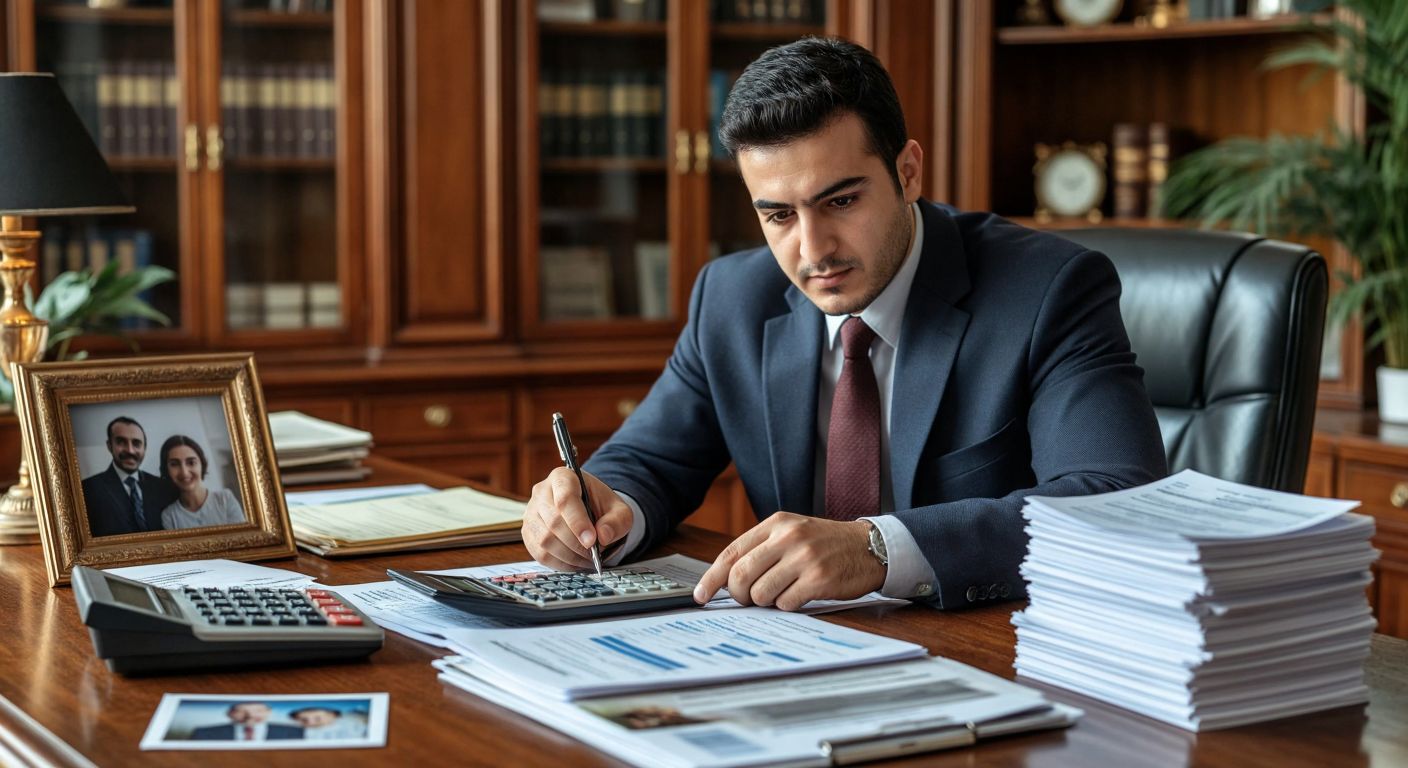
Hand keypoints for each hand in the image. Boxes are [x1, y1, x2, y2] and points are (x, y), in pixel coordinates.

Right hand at [523, 467, 633, 570]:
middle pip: (554, 522)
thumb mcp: (619, 510)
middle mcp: (542, 492)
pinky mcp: (528, 533)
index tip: (592, 541)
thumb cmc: (602, 507)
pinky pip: (540, 553)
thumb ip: (616, 521)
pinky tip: (575, 563)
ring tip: (587, 560)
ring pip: (545, 540)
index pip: (565, 499)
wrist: (590, 510)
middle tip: (594, 554)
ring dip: (569, 556)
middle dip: (576, 544)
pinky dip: (560, 563)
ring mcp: (531, 513)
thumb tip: (603, 536)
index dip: (578, 522)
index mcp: (563, 477)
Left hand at [693, 512, 885, 611]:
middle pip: (741, 576)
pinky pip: (786, 604)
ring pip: (761, 594)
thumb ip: (762, 548)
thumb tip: (726, 579)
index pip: (732, 552)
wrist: (870, 547)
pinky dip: (788, 605)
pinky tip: (801, 595)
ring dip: (767, 601)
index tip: (701, 594)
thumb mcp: (793, 532)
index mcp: (776, 524)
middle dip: (739, 595)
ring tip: (783, 592)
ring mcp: (804, 558)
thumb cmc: (826, 544)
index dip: (712, 577)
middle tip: (748, 599)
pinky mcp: (819, 579)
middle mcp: (788, 537)